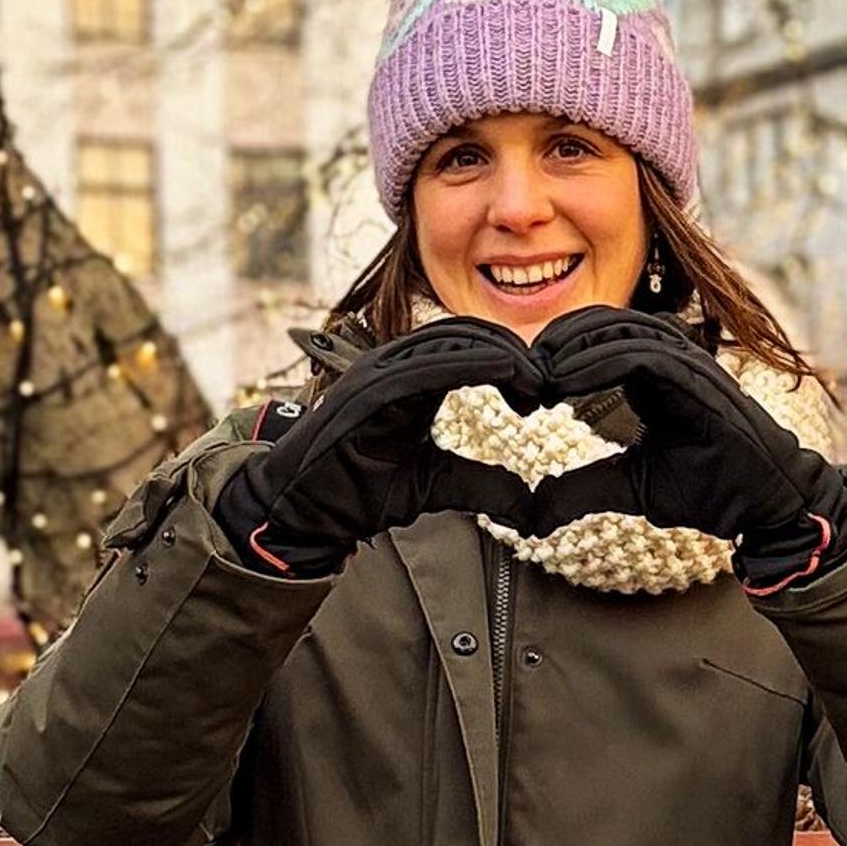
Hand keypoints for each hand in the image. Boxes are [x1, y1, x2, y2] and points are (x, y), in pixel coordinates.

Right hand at [214, 318, 538, 575]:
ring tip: (530, 379)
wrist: (303, 510)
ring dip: (495, 354)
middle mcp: (395, 366)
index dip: (509, 362)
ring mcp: (378, 373)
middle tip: (543, 384)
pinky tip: (498, 372)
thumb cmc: (357, 491)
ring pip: (446, 342)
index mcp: (412, 380)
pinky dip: (464, 364)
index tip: (540, 392)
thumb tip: (528, 502)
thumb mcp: (434, 485)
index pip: (468, 349)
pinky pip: (421, 366)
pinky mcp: (367, 391)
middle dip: (510, 352)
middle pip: (464, 335)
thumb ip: (479, 484)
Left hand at [524, 311, 846, 584]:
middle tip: (518, 375)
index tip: (520, 391)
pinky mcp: (701, 378)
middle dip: (555, 341)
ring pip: (621, 327)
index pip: (597, 338)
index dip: (555, 354)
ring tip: (536, 375)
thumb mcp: (629, 487)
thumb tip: (533, 507)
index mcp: (654, 372)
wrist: (764, 505)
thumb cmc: (709, 488)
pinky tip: (564, 381)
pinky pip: (643, 352)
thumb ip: (583, 487)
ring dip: (571, 347)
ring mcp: (689, 363)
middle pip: (602, 321)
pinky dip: (599, 360)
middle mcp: (672, 357)